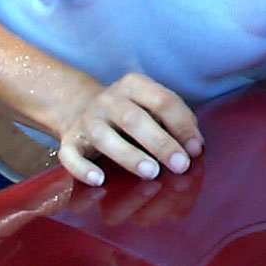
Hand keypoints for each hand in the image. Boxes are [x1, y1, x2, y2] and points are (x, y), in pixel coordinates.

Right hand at [56, 73, 203, 185]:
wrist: (80, 106)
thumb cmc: (130, 111)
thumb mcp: (151, 105)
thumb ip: (175, 119)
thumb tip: (196, 146)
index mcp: (134, 85)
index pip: (162, 100)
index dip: (181, 125)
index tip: (196, 149)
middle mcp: (109, 100)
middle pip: (134, 118)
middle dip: (159, 142)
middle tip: (180, 164)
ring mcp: (87, 120)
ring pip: (104, 136)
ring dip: (128, 155)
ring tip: (151, 172)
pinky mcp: (69, 140)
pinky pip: (71, 155)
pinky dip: (83, 169)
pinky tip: (99, 180)